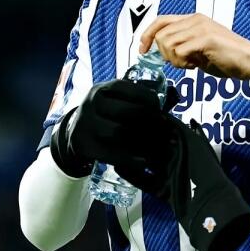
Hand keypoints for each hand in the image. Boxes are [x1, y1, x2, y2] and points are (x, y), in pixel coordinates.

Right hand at [49, 79, 173, 182]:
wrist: (74, 134)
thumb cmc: (106, 116)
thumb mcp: (116, 102)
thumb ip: (139, 100)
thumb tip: (175, 95)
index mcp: (104, 88)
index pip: (132, 90)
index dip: (152, 101)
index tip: (163, 112)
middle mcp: (92, 103)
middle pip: (129, 112)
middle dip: (153, 124)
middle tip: (169, 133)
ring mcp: (85, 124)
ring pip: (120, 133)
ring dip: (144, 142)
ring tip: (162, 148)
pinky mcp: (83, 145)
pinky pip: (110, 153)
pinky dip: (129, 159)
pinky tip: (144, 161)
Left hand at [139, 14, 249, 79]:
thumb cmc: (226, 57)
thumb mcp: (199, 49)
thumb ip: (182, 46)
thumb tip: (162, 52)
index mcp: (193, 19)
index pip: (161, 21)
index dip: (147, 35)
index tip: (143, 50)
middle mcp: (195, 20)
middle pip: (161, 34)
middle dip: (163, 53)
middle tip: (179, 63)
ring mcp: (201, 28)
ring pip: (168, 43)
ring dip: (174, 60)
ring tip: (189, 64)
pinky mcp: (206, 39)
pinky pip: (180, 51)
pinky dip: (183, 63)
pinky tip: (195, 66)